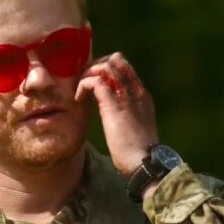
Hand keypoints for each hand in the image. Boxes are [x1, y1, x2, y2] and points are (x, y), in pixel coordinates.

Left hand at [74, 52, 158, 176]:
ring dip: (88, 75)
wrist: (144, 162)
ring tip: (80, 90)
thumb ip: (128, 117)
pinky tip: (78, 99)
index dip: (105, 70)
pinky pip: (95, 81)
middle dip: (96, 67)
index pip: (124, 68)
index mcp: (142, 96)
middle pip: (116, 60)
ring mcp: (125, 96)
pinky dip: (84, 85)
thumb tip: (115, 117)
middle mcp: (135, 90)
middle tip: (84, 83)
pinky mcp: (113, 104)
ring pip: (105, 67)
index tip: (93, 82)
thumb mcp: (135, 128)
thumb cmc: (138, 153)